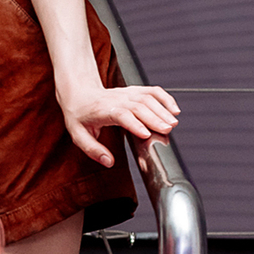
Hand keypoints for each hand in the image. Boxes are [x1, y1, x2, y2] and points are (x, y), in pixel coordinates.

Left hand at [58, 82, 178, 166]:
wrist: (80, 93)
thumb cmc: (79, 116)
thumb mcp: (78, 135)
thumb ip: (93, 150)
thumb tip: (108, 162)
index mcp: (102, 110)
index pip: (120, 114)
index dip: (134, 123)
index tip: (146, 134)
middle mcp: (116, 99)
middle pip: (138, 106)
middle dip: (154, 117)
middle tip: (167, 130)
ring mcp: (126, 93)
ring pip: (147, 98)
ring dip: (162, 109)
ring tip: (173, 123)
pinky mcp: (134, 91)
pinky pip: (152, 91)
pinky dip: (165, 98)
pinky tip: (175, 109)